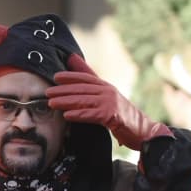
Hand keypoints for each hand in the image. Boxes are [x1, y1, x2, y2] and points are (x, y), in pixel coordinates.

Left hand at [47, 55, 167, 150]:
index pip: (85, 78)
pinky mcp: (113, 116)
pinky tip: (67, 115)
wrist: (143, 130)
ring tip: (52, 104)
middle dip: (63, 90)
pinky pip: (92, 115)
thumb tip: (74, 61)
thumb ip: (91, 82)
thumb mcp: (106, 97)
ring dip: (66, 102)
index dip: (70, 76)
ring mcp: (111, 103)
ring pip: (84, 101)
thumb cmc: (120, 114)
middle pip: (82, 89)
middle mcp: (108, 91)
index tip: (56, 77)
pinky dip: (79, 115)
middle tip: (47, 92)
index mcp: (105, 86)